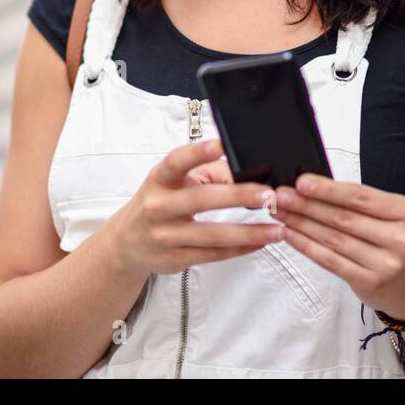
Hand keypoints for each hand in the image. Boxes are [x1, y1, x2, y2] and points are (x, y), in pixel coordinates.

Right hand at [106, 138, 281, 276]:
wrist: (127, 242)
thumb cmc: (159, 202)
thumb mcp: (174, 181)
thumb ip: (209, 173)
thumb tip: (247, 174)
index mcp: (159, 180)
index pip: (176, 162)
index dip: (197, 153)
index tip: (220, 145)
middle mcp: (158, 207)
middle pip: (201, 200)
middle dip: (237, 196)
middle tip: (267, 194)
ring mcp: (165, 236)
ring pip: (212, 235)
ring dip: (249, 232)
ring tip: (277, 228)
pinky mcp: (175, 259)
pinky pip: (213, 254)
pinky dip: (240, 249)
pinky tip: (260, 242)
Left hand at [271, 174, 404, 320]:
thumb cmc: (394, 242)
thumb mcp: (391, 216)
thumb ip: (359, 202)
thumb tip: (312, 186)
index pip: (361, 197)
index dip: (328, 189)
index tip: (301, 182)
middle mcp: (400, 238)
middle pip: (344, 217)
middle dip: (307, 205)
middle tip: (281, 196)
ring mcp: (386, 263)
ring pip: (334, 239)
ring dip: (302, 224)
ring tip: (280, 212)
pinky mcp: (369, 282)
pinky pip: (331, 260)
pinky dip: (307, 246)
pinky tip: (290, 235)